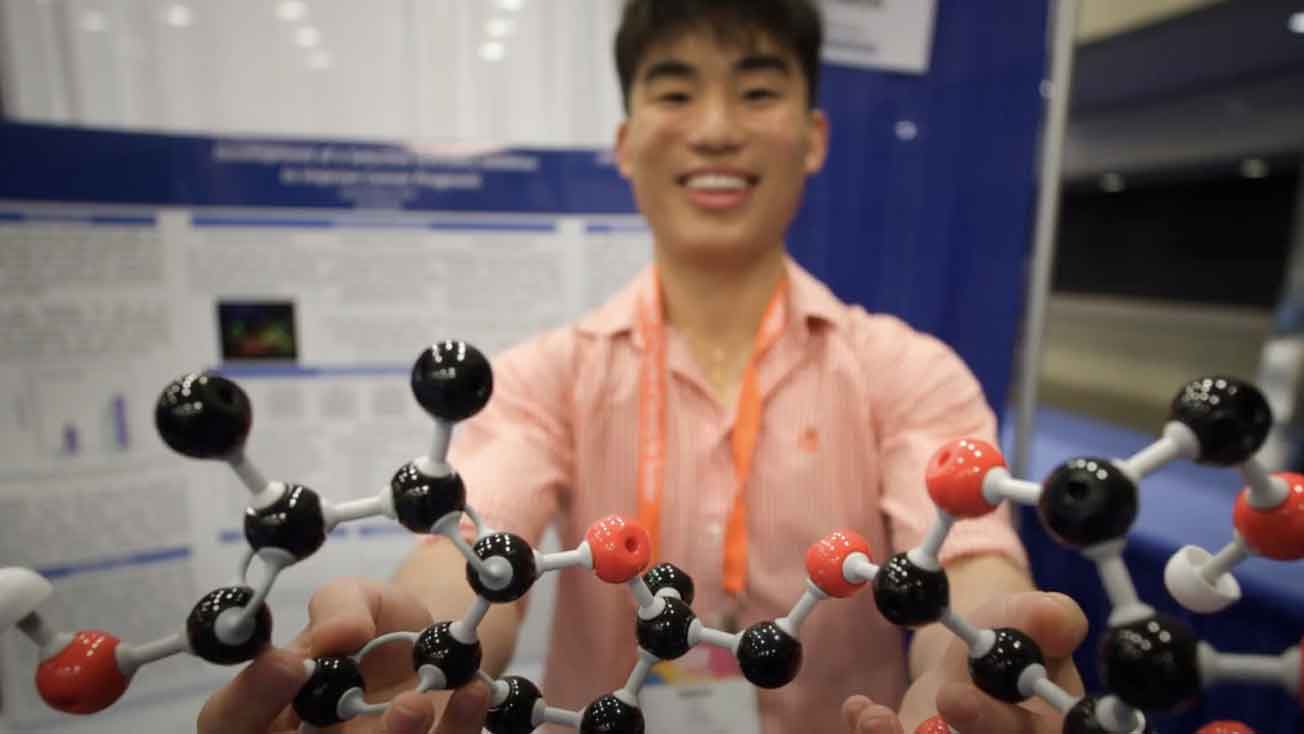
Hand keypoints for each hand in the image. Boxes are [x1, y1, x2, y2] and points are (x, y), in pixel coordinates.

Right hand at [197, 577, 489, 733]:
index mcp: (268, 708)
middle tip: (372, 699)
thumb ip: (340, 605)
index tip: (290, 663)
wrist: (435, 647)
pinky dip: (455, 728)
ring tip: (417, 702)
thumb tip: (339, 634)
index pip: (229, 720)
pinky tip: (471, 693)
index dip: (251, 698)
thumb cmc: (375, 627)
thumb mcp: (356, 597)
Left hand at [841, 591, 1087, 733]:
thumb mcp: (1026, 617)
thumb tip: (1055, 617)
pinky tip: (860, 710)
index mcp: (1050, 727)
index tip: (950, 696)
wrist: (970, 653)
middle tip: (887, 720)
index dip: (990, 724)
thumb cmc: (1007, 636)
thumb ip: (1047, 618)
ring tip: (871, 717)